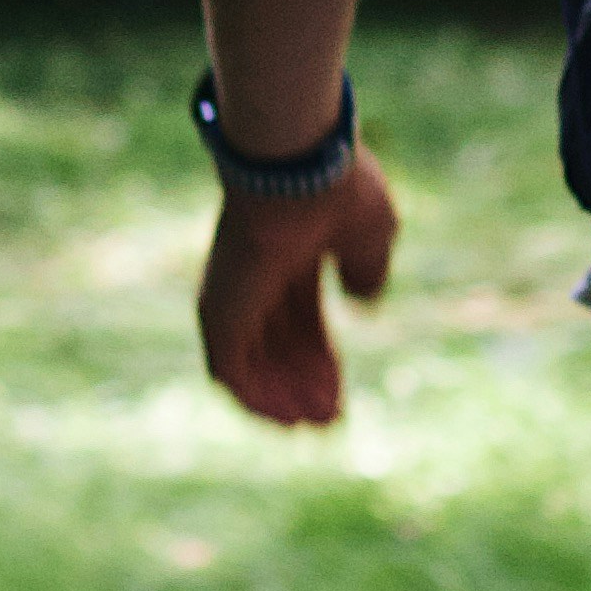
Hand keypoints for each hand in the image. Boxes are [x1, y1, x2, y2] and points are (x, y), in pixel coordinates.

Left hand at [196, 157, 400, 426]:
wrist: (300, 167)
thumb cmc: (338, 188)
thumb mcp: (370, 234)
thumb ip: (366, 269)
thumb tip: (362, 302)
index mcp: (290, 251)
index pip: (300, 318)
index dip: (320, 358)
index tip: (339, 393)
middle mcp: (257, 274)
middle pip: (277, 344)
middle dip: (303, 382)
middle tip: (330, 419)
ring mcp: (234, 292)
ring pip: (252, 362)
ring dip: (282, 397)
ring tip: (317, 423)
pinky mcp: (220, 310)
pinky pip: (229, 371)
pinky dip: (256, 398)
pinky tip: (288, 417)